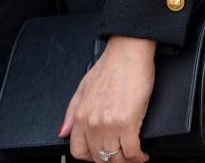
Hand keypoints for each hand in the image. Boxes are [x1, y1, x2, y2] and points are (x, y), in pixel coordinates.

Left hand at [60, 35, 155, 161]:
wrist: (127, 53)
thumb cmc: (110, 67)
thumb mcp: (83, 87)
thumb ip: (71, 112)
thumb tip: (62, 132)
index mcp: (80, 115)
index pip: (78, 152)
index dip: (91, 158)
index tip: (102, 155)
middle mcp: (92, 122)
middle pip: (99, 159)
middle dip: (112, 161)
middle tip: (121, 155)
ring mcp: (109, 124)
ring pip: (116, 159)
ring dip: (126, 160)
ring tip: (133, 155)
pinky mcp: (127, 123)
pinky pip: (132, 153)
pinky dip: (139, 157)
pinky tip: (142, 153)